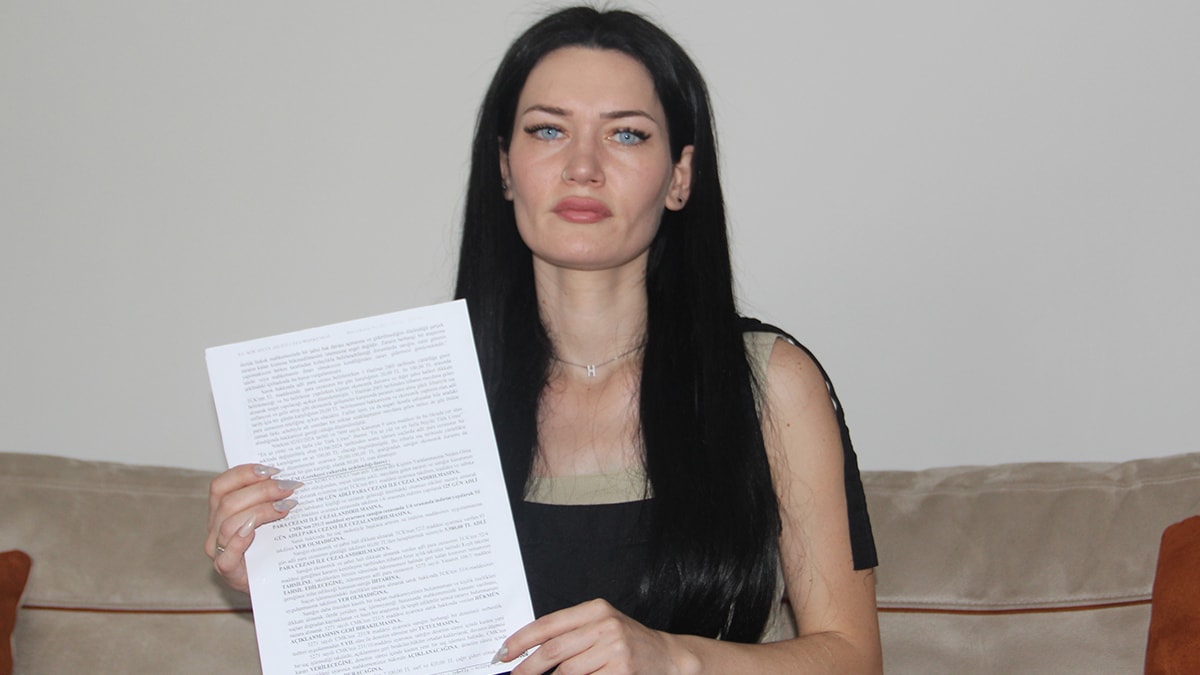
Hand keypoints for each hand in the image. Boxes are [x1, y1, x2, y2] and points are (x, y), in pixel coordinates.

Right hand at [205, 463, 301, 592]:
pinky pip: (226, 555)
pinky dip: (239, 541)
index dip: (244, 473)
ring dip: (260, 511)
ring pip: (229, 523)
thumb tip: (290, 479)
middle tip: (288, 487)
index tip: (272, 470)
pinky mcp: (228, 571)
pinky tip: (254, 532)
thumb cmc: (272, 547)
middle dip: (261, 490)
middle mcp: (215, 529)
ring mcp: (218, 551)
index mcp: (221, 512)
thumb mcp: (271, 518)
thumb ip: (272, 499)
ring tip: (285, 507)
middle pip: (228, 502)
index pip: (221, 486)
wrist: (273, 583)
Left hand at [498, 599, 697, 674]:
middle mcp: (605, 625)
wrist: (668, 657)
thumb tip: (529, 651)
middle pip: (553, 650)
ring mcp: (615, 649)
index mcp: (595, 609)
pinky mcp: (621, 671)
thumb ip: (570, 633)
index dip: (521, 640)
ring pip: (567, 672)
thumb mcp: (600, 627)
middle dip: (528, 668)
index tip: (504, 652)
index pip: (548, 624)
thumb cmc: (628, 643)